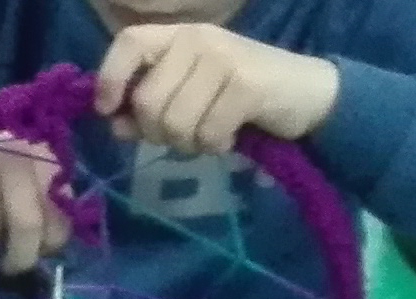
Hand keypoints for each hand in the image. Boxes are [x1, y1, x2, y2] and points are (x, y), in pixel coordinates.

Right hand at [0, 93, 67, 275]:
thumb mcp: (24, 170)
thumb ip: (43, 201)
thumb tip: (50, 245)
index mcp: (41, 156)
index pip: (58, 214)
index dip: (49, 243)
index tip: (38, 252)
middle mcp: (14, 158)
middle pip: (26, 224)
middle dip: (18, 257)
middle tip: (11, 267)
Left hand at [93, 21, 339, 157]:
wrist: (306, 95)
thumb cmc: (241, 97)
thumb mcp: (189, 97)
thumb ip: (150, 106)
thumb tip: (115, 123)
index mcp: (179, 36)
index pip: (129, 42)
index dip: (110, 79)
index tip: (109, 112)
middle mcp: (198, 38)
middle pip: (147, 99)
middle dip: (158, 133)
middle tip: (184, 136)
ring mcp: (223, 58)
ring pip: (175, 121)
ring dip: (189, 143)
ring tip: (209, 135)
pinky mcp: (245, 84)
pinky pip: (208, 132)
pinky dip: (216, 145)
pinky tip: (230, 136)